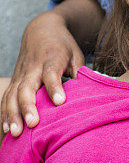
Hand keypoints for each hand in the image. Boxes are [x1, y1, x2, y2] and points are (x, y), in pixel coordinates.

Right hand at [1, 11, 84, 136]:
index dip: (54, 87)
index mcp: (52, 58)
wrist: (41, 30)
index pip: (51, 73)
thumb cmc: (63, 46)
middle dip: (28, 106)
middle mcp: (33, 67)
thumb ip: (79, 73)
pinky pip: (6, 97)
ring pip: (12, 94)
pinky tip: (7, 129)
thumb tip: (87, 96)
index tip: (60, 102)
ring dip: (13, 114)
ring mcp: (21, 74)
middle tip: (33, 124)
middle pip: (27, 87)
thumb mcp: (76, 54)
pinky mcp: (14, 80)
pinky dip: (5, 113)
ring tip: (16, 133)